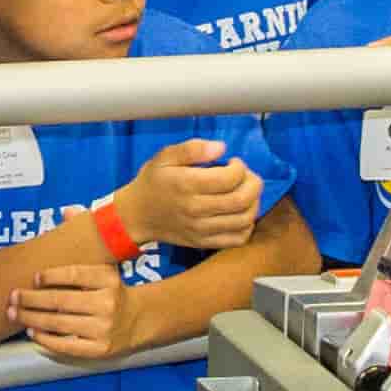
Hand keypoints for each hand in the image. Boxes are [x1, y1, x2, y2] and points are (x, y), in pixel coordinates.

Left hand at [9, 261, 128, 362]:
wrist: (140, 321)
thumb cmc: (113, 293)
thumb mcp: (105, 273)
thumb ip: (81, 265)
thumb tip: (53, 242)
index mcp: (109, 281)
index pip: (76, 274)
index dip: (52, 276)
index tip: (34, 277)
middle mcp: (108, 304)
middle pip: (62, 300)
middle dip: (32, 299)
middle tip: (12, 296)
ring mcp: (104, 329)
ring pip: (59, 323)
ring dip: (32, 318)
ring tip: (14, 313)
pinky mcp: (99, 349)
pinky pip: (66, 345)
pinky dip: (45, 339)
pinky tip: (32, 331)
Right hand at [123, 137, 263, 255]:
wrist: (136, 216)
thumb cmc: (152, 182)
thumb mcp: (164, 157)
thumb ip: (192, 149)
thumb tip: (221, 148)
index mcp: (187, 185)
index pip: (230, 178)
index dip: (240, 167)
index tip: (234, 162)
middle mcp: (196, 209)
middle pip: (241, 200)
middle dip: (253, 184)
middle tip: (246, 176)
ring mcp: (201, 229)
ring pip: (244, 220)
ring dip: (253, 203)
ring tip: (245, 192)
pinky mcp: (204, 243)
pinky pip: (237, 239)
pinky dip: (247, 225)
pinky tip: (239, 213)